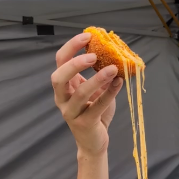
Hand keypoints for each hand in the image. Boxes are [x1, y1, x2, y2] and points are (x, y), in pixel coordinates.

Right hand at [51, 32, 123, 156]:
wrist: (94, 142)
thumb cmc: (95, 114)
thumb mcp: (96, 90)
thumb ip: (99, 74)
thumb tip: (112, 54)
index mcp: (63, 87)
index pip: (60, 62)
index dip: (71, 47)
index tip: (88, 36)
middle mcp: (62, 99)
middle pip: (59, 77)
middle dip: (75, 63)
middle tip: (93, 55)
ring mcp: (71, 112)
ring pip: (79, 93)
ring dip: (97, 79)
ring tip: (113, 69)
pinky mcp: (84, 123)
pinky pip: (97, 106)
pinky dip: (109, 93)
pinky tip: (119, 83)